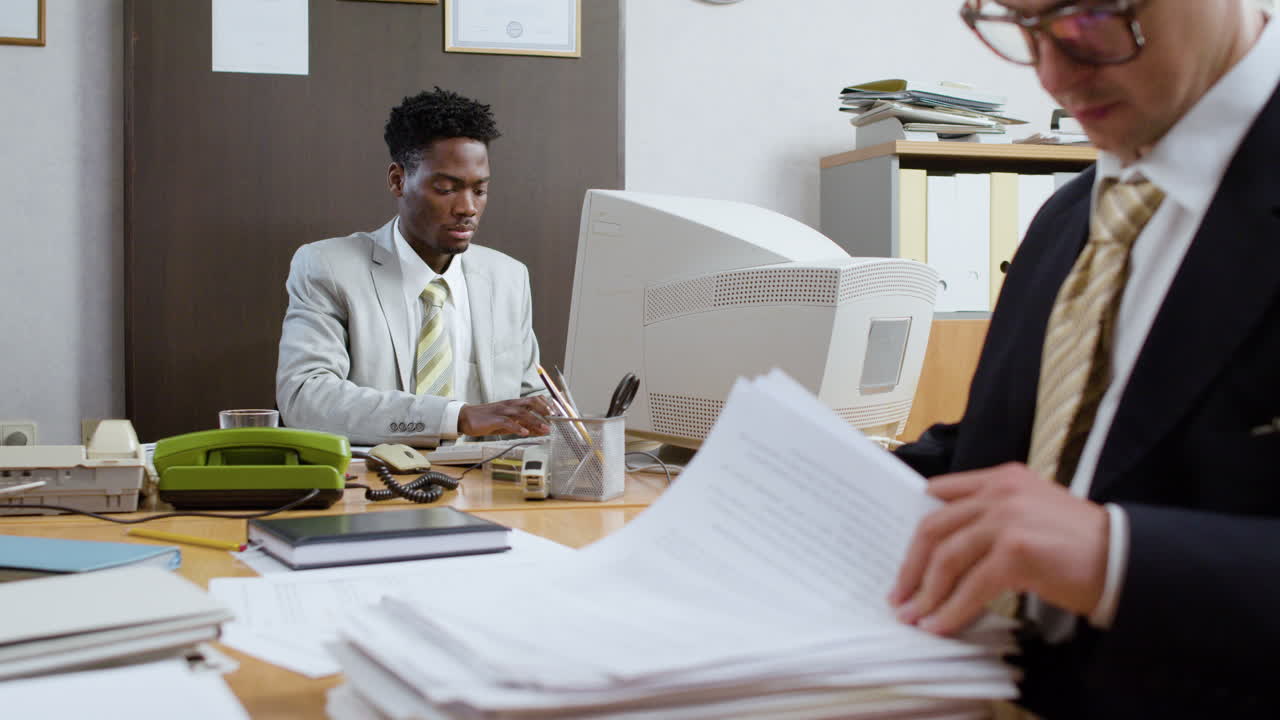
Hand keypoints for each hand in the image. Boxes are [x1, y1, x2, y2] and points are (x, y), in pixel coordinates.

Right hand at [458, 397, 552, 437]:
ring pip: (522, 413)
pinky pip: (508, 422)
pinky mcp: (494, 420)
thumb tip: (541, 430)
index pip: (534, 400)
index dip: (547, 404)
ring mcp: (502, 411)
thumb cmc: (488, 420)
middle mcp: (510, 405)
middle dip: (545, 410)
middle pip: (531, 402)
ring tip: (545, 428)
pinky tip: (525, 433)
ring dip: (535, 421)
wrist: (466, 418)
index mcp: (514, 404)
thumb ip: (524, 425)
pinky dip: (517, 427)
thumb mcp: (508, 423)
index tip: (558, 412)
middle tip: (555, 419)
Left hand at [888, 462, 1109, 635]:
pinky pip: (971, 586)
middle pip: (934, 528)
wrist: (1124, 559)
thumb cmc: (1078, 543)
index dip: (914, 528)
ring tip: (915, 617)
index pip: (940, 495)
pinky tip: (941, 626)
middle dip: (911, 566)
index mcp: (1001, 478)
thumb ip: (992, 513)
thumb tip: (945, 547)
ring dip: (926, 594)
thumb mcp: (1031, 509)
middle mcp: (999, 492)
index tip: (902, 556)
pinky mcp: (1017, 552)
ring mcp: (1007, 520)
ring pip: (947, 560)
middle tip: (899, 594)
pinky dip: (952, 610)